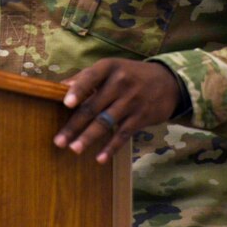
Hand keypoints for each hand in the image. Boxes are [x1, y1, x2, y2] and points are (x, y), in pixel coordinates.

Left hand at [54, 59, 180, 163]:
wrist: (167, 82)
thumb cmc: (129, 75)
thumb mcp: (110, 69)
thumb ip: (86, 77)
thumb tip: (60, 87)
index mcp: (108, 68)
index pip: (90, 78)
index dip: (78, 91)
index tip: (66, 104)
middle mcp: (120, 83)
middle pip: (93, 106)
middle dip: (75, 125)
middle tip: (58, 140)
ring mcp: (132, 101)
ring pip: (105, 122)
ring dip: (88, 137)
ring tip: (74, 149)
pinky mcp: (141, 117)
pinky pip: (123, 134)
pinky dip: (111, 147)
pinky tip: (99, 158)